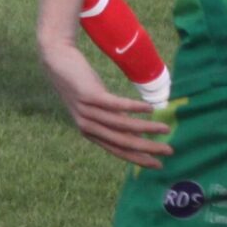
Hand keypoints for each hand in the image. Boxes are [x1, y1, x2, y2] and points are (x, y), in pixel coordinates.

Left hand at [38, 41, 173, 167]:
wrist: (57, 61)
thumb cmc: (82, 84)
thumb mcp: (99, 107)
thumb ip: (115, 120)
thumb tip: (138, 134)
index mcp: (89, 132)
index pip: (117, 151)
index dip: (138, 158)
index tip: (158, 164)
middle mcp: (87, 125)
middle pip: (122, 142)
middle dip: (147, 148)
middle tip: (169, 151)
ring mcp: (87, 111)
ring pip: (122, 125)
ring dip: (147, 128)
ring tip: (166, 128)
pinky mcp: (89, 95)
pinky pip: (116, 105)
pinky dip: (134, 108)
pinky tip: (150, 109)